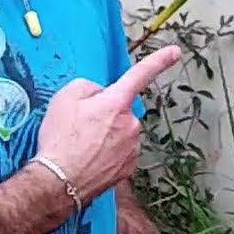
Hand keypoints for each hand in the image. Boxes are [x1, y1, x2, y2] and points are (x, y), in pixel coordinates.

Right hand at [35, 45, 179, 202]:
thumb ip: (88, 87)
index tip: (175, 52)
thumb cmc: (60, 139)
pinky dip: (108, 154)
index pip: (140, 75)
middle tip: (80, 127)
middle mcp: (130, 124)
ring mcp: (132, 148)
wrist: (59, 182)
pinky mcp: (128, 168)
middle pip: (121, 110)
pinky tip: (90, 160)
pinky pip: (121, 152)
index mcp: (116, 103)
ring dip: (106, 136)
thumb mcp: (65, 98)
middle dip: (105, 115)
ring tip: (82, 147)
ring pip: (121, 133)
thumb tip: (100, 95)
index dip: (159, 61)